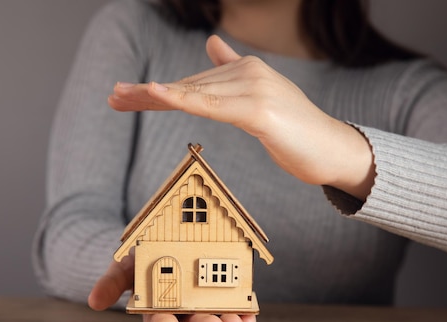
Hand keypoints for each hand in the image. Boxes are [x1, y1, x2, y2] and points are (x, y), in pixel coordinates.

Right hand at [87, 253, 256, 321]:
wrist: (162, 243)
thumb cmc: (141, 257)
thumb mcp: (125, 265)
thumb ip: (112, 283)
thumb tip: (94, 302)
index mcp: (155, 308)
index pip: (157, 321)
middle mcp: (180, 313)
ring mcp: (201, 307)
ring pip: (214, 321)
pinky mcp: (220, 298)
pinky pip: (232, 310)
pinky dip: (243, 315)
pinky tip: (251, 317)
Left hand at [108, 35, 374, 199]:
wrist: (333, 150)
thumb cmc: (297, 131)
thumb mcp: (260, 100)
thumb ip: (235, 73)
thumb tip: (213, 45)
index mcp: (247, 70)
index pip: (194, 82)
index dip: (158, 92)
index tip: (125, 96)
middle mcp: (248, 72)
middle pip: (188, 86)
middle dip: (147, 95)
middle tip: (112, 98)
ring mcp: (255, 88)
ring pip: (195, 94)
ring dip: (154, 96)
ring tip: (121, 97)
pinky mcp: (260, 109)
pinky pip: (213, 106)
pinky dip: (184, 100)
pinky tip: (158, 94)